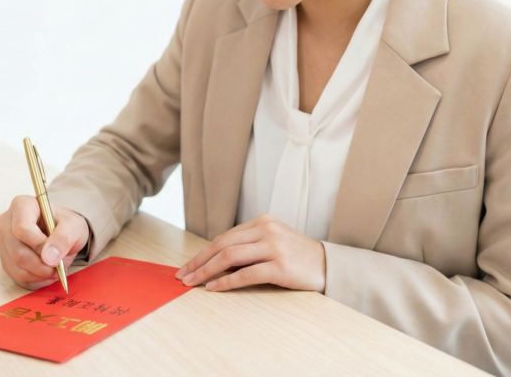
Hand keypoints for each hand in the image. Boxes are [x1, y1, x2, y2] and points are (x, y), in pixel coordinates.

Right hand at [0, 195, 89, 289]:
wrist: (62, 233)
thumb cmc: (66, 225)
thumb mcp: (74, 226)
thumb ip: (64, 238)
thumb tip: (49, 258)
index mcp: (22, 205)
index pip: (22, 228)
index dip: (38, 245)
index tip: (54, 254)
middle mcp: (7, 221)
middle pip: (17, 251)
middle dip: (40, 265)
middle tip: (58, 268)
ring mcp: (3, 241)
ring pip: (15, 266)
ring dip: (37, 274)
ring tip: (54, 270)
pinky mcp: (4, 258)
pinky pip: (15, 275)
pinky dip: (33, 279)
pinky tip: (45, 274)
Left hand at [175, 213, 325, 292]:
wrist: (328, 265)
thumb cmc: (298, 257)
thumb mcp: (273, 242)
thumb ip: (249, 246)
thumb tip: (216, 262)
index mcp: (262, 222)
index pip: (224, 237)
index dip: (202, 252)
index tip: (187, 266)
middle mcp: (266, 230)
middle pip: (222, 245)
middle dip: (198, 261)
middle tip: (182, 276)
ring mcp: (273, 247)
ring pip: (229, 257)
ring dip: (206, 271)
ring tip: (192, 283)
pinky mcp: (279, 266)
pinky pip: (245, 274)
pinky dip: (225, 282)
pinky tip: (213, 288)